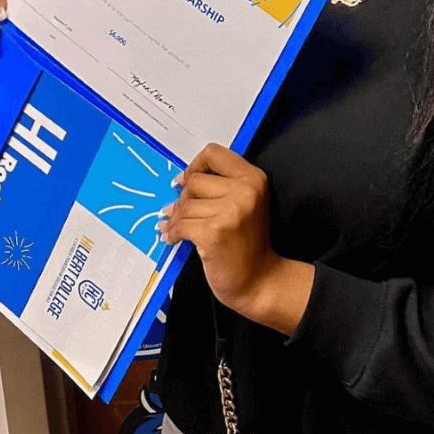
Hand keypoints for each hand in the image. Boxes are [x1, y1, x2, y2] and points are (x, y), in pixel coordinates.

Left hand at [157, 143, 313, 334]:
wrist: (260, 281)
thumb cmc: (249, 245)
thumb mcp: (245, 205)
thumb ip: (221, 187)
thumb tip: (180, 180)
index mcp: (254, 179)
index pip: (213, 153)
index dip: (195, 165)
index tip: (187, 180)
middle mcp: (245, 191)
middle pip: (195, 181)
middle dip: (183, 199)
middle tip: (182, 214)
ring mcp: (231, 211)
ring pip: (185, 204)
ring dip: (177, 219)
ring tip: (178, 229)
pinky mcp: (214, 232)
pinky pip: (181, 225)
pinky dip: (174, 232)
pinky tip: (175, 238)